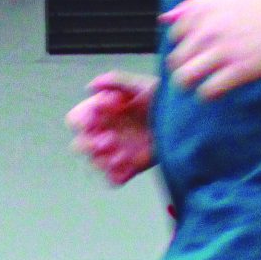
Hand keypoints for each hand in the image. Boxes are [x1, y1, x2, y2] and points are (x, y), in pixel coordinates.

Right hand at [66, 71, 158, 185]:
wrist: (184, 119)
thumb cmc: (160, 99)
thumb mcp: (140, 84)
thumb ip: (115, 80)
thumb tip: (90, 87)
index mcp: (100, 114)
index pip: (76, 120)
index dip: (81, 120)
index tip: (97, 116)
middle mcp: (104, 133)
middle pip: (79, 145)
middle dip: (89, 144)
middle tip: (109, 140)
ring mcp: (116, 152)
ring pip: (94, 163)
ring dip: (103, 159)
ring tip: (122, 153)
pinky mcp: (130, 167)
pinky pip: (113, 179)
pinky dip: (116, 175)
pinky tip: (128, 164)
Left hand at [162, 0, 260, 98]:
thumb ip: (193, 8)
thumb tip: (163, 19)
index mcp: (203, 10)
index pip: (173, 36)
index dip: (182, 47)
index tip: (195, 52)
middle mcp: (207, 30)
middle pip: (175, 61)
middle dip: (182, 71)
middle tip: (197, 74)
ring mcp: (223, 50)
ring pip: (185, 79)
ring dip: (190, 87)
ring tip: (201, 86)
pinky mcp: (239, 69)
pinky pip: (208, 91)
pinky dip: (208, 95)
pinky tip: (217, 91)